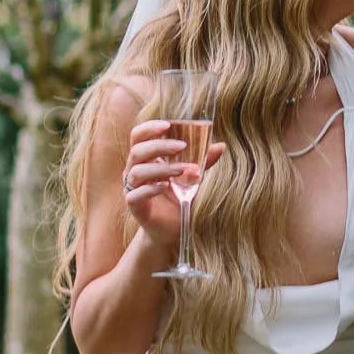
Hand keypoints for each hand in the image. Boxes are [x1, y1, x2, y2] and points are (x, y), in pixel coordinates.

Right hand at [119, 119, 222, 245]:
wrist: (173, 228)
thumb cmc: (180, 197)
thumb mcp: (194, 177)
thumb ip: (203, 162)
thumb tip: (220, 146)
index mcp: (147, 159)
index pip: (139, 137)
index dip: (149, 128)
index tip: (168, 125)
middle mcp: (135, 171)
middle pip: (137, 151)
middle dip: (159, 146)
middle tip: (182, 146)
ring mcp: (133, 188)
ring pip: (136, 172)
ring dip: (161, 168)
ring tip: (183, 170)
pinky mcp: (134, 206)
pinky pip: (135, 194)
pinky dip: (150, 188)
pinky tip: (166, 186)